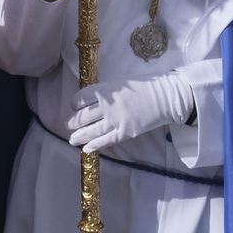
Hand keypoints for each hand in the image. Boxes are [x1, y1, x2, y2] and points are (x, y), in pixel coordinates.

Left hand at [68, 73, 195, 153]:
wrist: (165, 97)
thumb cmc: (143, 87)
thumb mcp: (119, 83)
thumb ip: (105, 93)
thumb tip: (90, 101)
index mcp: (105, 91)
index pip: (81, 98)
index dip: (74, 103)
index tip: (74, 106)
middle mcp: (108, 106)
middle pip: (83, 116)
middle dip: (73, 122)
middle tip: (68, 125)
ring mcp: (116, 120)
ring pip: (92, 130)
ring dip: (79, 136)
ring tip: (72, 139)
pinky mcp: (125, 132)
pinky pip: (106, 141)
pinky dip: (95, 145)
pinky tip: (86, 149)